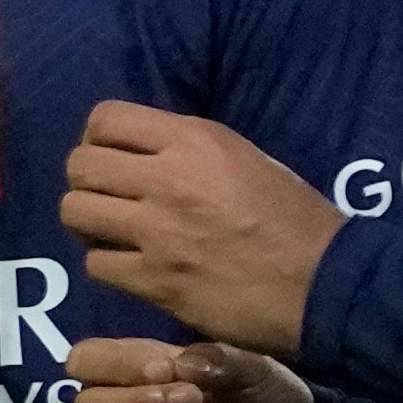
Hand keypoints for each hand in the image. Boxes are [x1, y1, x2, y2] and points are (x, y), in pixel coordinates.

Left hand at [61, 100, 344, 355]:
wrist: (328, 285)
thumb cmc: (296, 218)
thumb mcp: (245, 157)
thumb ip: (188, 149)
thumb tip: (139, 151)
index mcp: (193, 140)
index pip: (105, 117)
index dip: (97, 137)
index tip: (111, 156)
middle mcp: (167, 179)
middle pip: (79, 165)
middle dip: (85, 180)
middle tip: (107, 197)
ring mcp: (157, 232)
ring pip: (75, 212)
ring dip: (87, 222)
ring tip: (110, 231)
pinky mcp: (155, 281)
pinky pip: (96, 264)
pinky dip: (106, 263)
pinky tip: (128, 265)